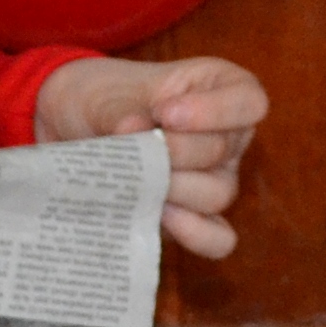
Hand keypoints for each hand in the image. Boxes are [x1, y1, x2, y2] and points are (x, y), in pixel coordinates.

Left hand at [36, 55, 266, 260]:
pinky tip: (160, 216)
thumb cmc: (104, 99)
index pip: (249, 101)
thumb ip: (120, 111)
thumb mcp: (107, 93)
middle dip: (176, 152)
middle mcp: (228, 136)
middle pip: (222, 151)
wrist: (77, 128)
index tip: (164, 113)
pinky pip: (218, 238)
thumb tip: (132, 131)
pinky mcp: (196, 218)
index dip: (214, 110)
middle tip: (138, 147)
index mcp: (220, 88)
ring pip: (218, 194)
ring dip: (174, 187)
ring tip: (137, 179)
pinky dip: (195, 233)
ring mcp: (215, 178)